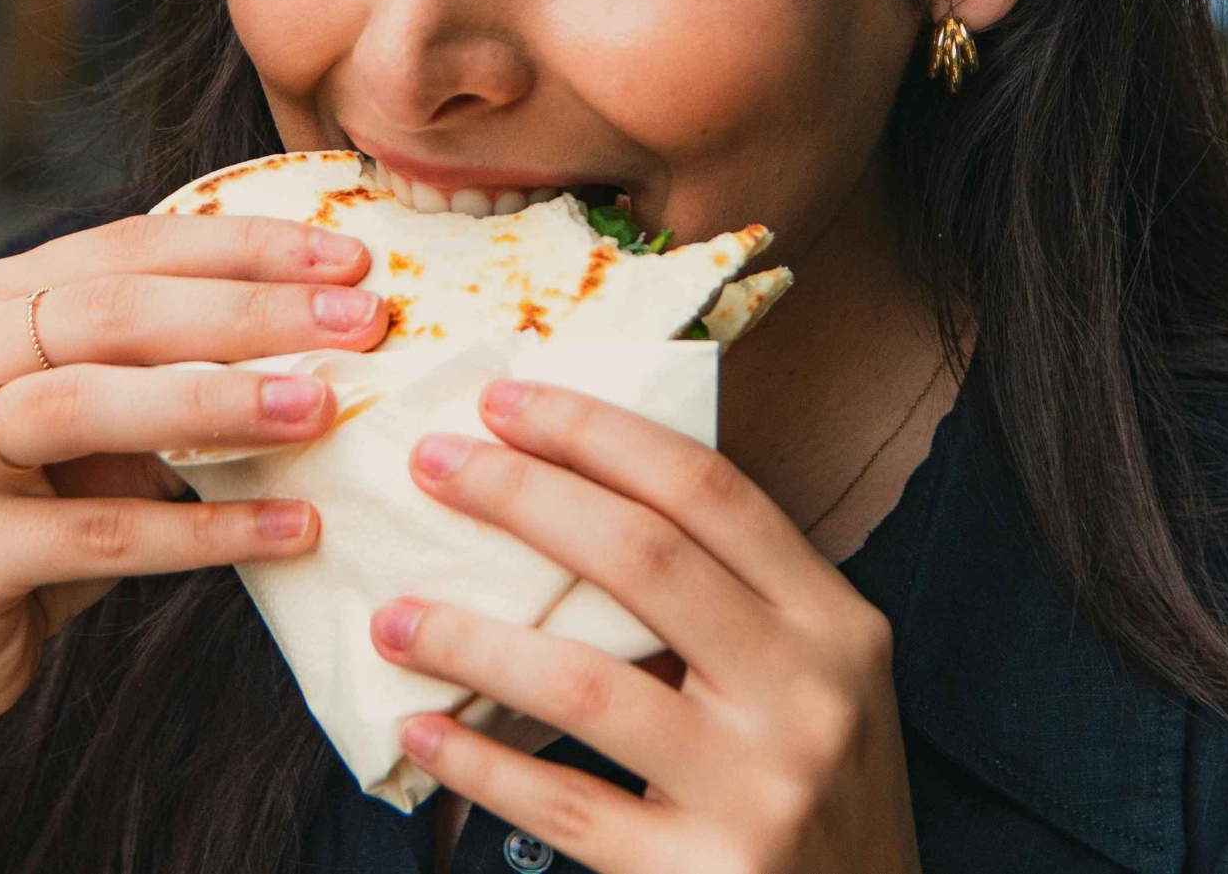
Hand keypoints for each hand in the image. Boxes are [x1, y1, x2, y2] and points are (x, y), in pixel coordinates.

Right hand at [0, 213, 388, 752]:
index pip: (130, 246)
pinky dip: (207, 531)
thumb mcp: (92, 424)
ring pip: (87, 406)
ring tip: (324, 409)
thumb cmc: (27, 514)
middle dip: (251, 311)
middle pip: (114, 311)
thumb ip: (164, 372)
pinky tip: (294, 528)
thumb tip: (323, 345)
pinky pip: (102, 534)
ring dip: (220, 403)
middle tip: (363, 322)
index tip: (351, 259)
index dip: (246, 247)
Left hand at [371, 381, 922, 873]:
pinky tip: (423, 728)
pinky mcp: (702, 873)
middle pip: (644, 558)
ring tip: (392, 616)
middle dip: (522, 495)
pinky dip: (479, 764)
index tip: (506, 400)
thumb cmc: (824, 786)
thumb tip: (578, 500)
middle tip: (431, 464)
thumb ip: (733, 596)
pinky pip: (564, 805)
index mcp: (834, 622)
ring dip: (470, 637)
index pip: (709, 491)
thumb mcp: (815, 676)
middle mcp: (807, 694)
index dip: (599, 433)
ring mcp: (758, 789)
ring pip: (583, 684)